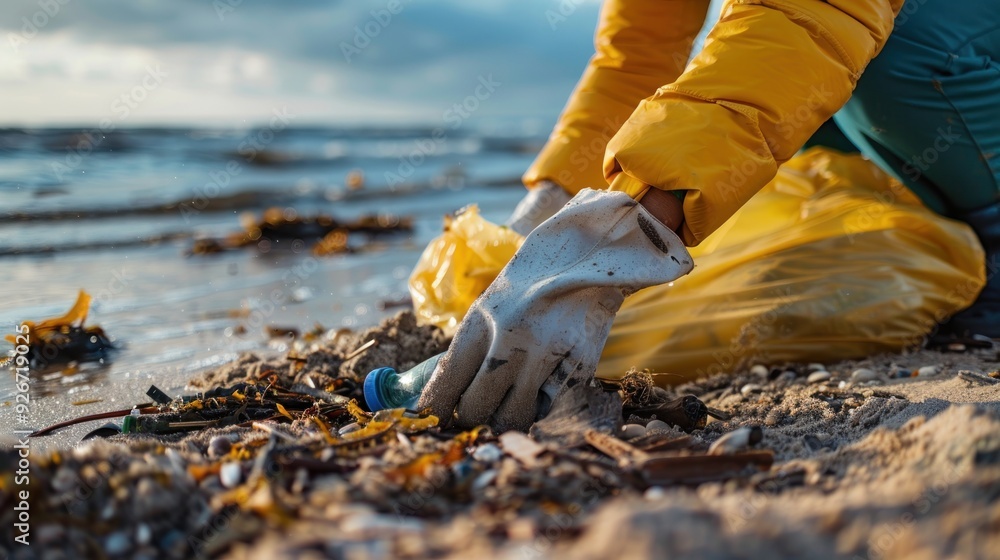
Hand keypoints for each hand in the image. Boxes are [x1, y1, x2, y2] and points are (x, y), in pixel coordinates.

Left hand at [418, 188, 693, 431]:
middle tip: (475, 417)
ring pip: (514, 417)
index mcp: (481, 319)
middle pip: (477, 408)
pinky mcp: (580, 364)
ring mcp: (547, 353)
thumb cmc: (533, 281)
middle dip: (471, 419)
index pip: (446, 380)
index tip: (433, 420)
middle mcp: (510, 338)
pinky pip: (551, 410)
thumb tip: (450, 394)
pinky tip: (540, 398)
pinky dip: (542, 412)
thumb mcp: (493, 304)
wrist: (589, 250)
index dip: (435, 409)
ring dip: (506, 421)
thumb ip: (474, 347)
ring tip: (506, 411)